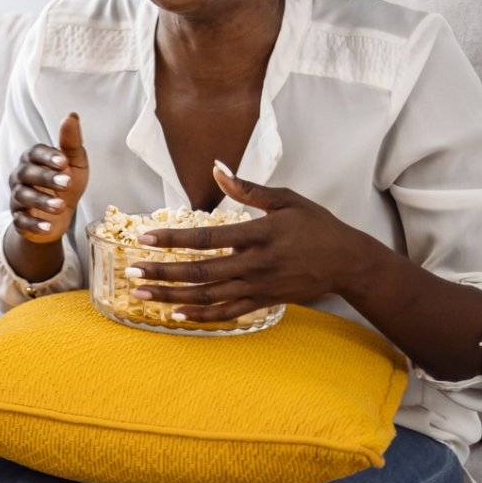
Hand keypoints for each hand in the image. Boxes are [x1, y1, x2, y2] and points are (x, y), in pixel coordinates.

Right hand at [7, 112, 88, 245]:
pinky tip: (48, 227)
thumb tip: (71, 115)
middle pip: (27, 173)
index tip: (64, 161)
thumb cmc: (66, 184)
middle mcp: (20, 175)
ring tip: (61, 206)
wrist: (59, 217)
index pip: (35, 153)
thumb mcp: (75, 163)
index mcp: (33, 159)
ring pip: (23, 196)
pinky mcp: (18, 219)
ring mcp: (17, 197)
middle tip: (67, 183)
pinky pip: (21, 221)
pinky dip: (34, 224)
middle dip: (46, 178)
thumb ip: (71, 142)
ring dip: (41, 201)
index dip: (48, 157)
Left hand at [127, 163, 380, 321]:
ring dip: (172, 296)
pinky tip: (176, 314)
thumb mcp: (287, 200)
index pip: (207, 237)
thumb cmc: (317, 226)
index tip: (145, 238)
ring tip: (141, 294)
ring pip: (208, 295)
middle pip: (200, 271)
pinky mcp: (263, 301)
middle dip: (163, 272)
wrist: (349, 262)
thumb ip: (248, 188)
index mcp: (259, 234)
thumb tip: (216, 167)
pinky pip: (227, 312)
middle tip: (131, 271)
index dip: (174, 239)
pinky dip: (201, 315)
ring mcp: (259, 286)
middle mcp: (256, 263)